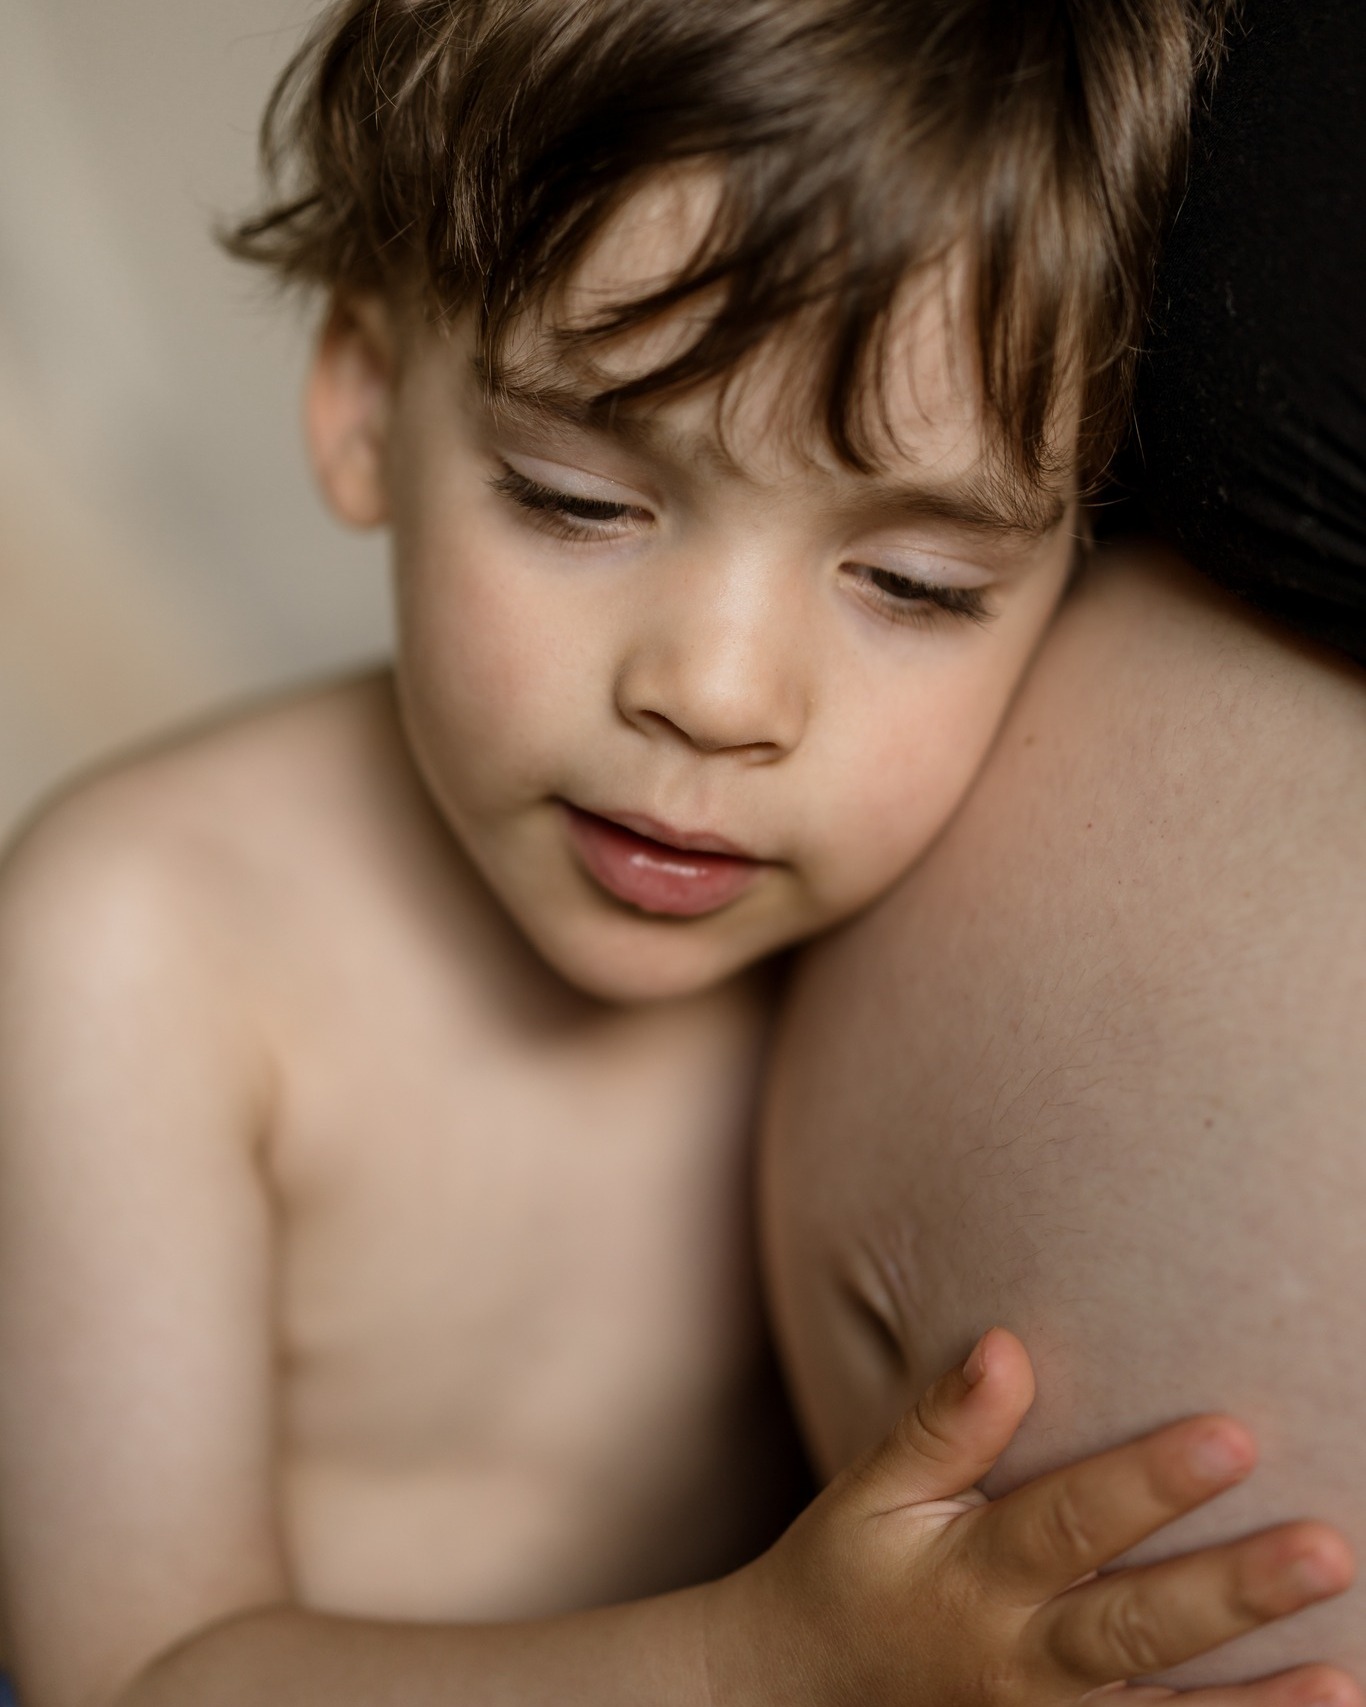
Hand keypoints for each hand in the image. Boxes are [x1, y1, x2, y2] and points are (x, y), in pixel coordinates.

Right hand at [705, 1329, 1359, 1705]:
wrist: (792, 1695)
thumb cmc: (845, 1572)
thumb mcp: (871, 1492)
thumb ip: (942, 1426)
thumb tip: (1005, 1344)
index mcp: (967, 1576)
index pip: (1070, 1522)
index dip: (1147, 1482)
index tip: (1232, 1439)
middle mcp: (1013, 1660)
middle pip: (1133, 1623)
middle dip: (1231, 1593)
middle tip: (1325, 1550)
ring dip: (1254, 1703)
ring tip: (1341, 1675)